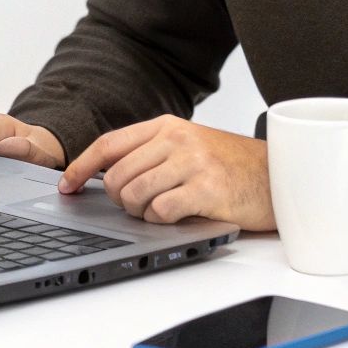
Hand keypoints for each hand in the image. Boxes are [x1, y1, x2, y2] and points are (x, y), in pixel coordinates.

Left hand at [58, 114, 274, 230]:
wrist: (280, 176)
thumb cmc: (234, 166)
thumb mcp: (190, 145)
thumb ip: (153, 152)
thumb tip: (109, 176)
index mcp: (167, 126)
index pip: (110, 144)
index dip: (82, 166)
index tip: (67, 185)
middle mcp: (177, 139)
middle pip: (117, 175)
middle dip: (119, 199)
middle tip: (139, 207)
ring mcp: (192, 162)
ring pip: (134, 194)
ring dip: (140, 212)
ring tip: (162, 211)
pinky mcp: (206, 189)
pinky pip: (160, 211)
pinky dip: (161, 221)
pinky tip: (179, 215)